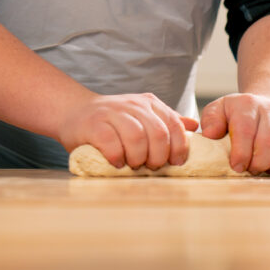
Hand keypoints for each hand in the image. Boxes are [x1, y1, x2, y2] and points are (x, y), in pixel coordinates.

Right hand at [61, 92, 198, 169]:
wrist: (74, 111)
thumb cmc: (113, 121)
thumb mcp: (142, 116)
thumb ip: (166, 122)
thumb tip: (195, 127)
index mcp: (149, 103)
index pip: (174, 124)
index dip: (179, 147)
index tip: (175, 163)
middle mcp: (132, 105)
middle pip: (158, 133)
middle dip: (158, 156)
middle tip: (151, 167)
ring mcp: (112, 112)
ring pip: (137, 137)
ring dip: (138, 158)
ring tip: (132, 165)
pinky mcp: (94, 124)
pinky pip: (112, 143)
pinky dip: (117, 157)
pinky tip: (117, 163)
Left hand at [200, 93, 269, 173]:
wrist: (265, 106)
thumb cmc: (239, 116)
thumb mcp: (219, 111)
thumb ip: (210, 120)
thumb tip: (209, 134)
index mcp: (247, 104)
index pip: (245, 130)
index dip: (240, 153)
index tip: (237, 166)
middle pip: (269, 142)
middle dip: (259, 163)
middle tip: (252, 169)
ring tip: (269, 168)